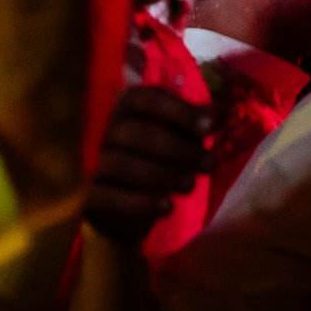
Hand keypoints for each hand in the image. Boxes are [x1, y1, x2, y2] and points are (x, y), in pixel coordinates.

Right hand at [84, 85, 211, 243]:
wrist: (119, 212)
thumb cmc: (152, 161)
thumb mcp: (175, 138)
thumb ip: (196, 123)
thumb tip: (223, 110)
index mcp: (125, 108)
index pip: (148, 98)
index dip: (180, 111)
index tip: (209, 127)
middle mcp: (104, 131)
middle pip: (138, 133)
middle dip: (178, 149)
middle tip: (208, 164)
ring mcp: (92, 164)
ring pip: (125, 166)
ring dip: (163, 175)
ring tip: (190, 185)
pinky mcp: (87, 197)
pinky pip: (111, 198)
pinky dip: (141, 203)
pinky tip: (167, 207)